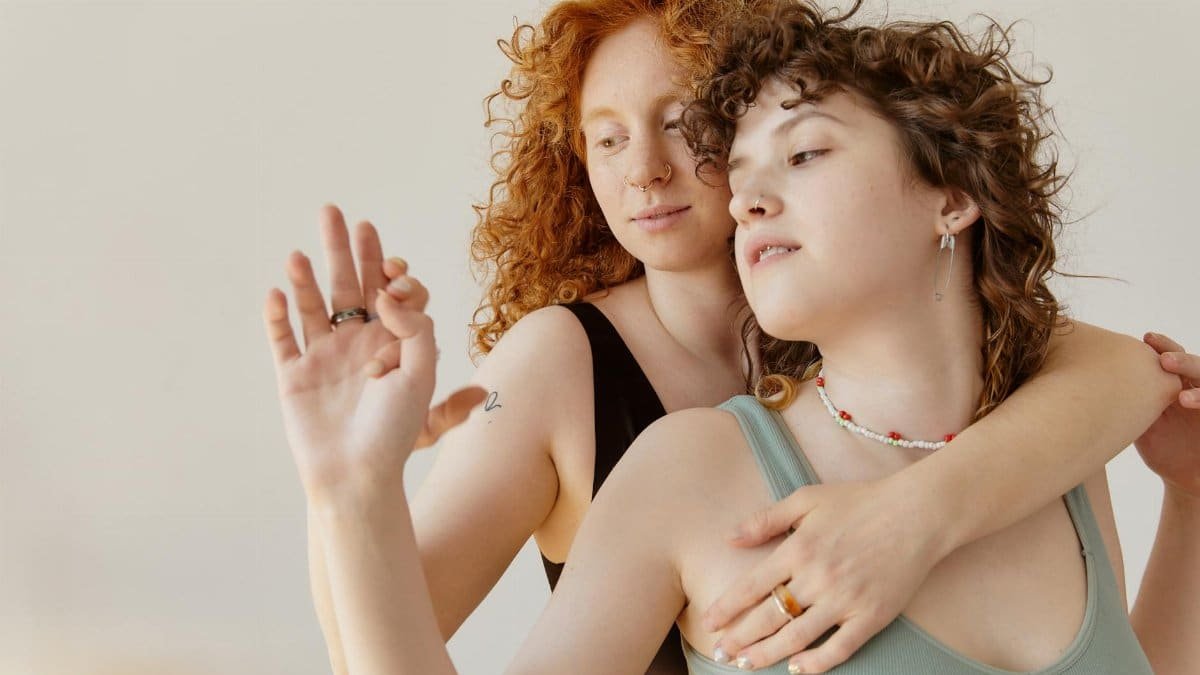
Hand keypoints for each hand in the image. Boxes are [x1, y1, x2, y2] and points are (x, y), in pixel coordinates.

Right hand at [263, 204, 485, 497]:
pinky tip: (277, 292)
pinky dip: (277, 315)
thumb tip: (385, 294)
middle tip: (336, 212)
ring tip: (301, 251)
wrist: (356, 474)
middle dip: (344, 249)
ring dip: (306, 277)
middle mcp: (357, 344)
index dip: (393, 274)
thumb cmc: (393, 430)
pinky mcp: (293, 376)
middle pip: (349, 286)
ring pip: (313, 306)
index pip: (392, 293)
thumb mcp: (421, 373)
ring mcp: (323, 358)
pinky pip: (281, 338)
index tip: (393, 277)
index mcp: (392, 343)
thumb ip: (415, 327)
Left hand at [704, 478, 944, 673]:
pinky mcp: (872, 616)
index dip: (726, 608)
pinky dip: (816, 663)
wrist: (917, 513)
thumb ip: (765, 519)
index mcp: (797, 549)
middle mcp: (817, 578)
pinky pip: (839, 648)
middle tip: (720, 652)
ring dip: (767, 654)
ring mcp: (845, 600)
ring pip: (797, 637)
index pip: (750, 586)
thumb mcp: (806, 499)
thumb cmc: (859, 502)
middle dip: (739, 638)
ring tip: (746, 664)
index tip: (709, 622)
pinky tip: (797, 668)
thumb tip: (729, 538)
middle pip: (768, 617)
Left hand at [1136, 333, 1198, 497]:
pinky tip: (1188, 402)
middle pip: (1192, 365)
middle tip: (1164, 360)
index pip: (1171, 355)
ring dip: (1197, 385)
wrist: (1184, 476)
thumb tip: (1079, 385)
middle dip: (1180, 359)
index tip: (1146, 338)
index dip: (1162, 345)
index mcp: (1174, 383)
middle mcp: (1195, 388)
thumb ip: (1125, 401)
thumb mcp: (1139, 421)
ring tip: (1180, 396)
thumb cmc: (1160, 445)